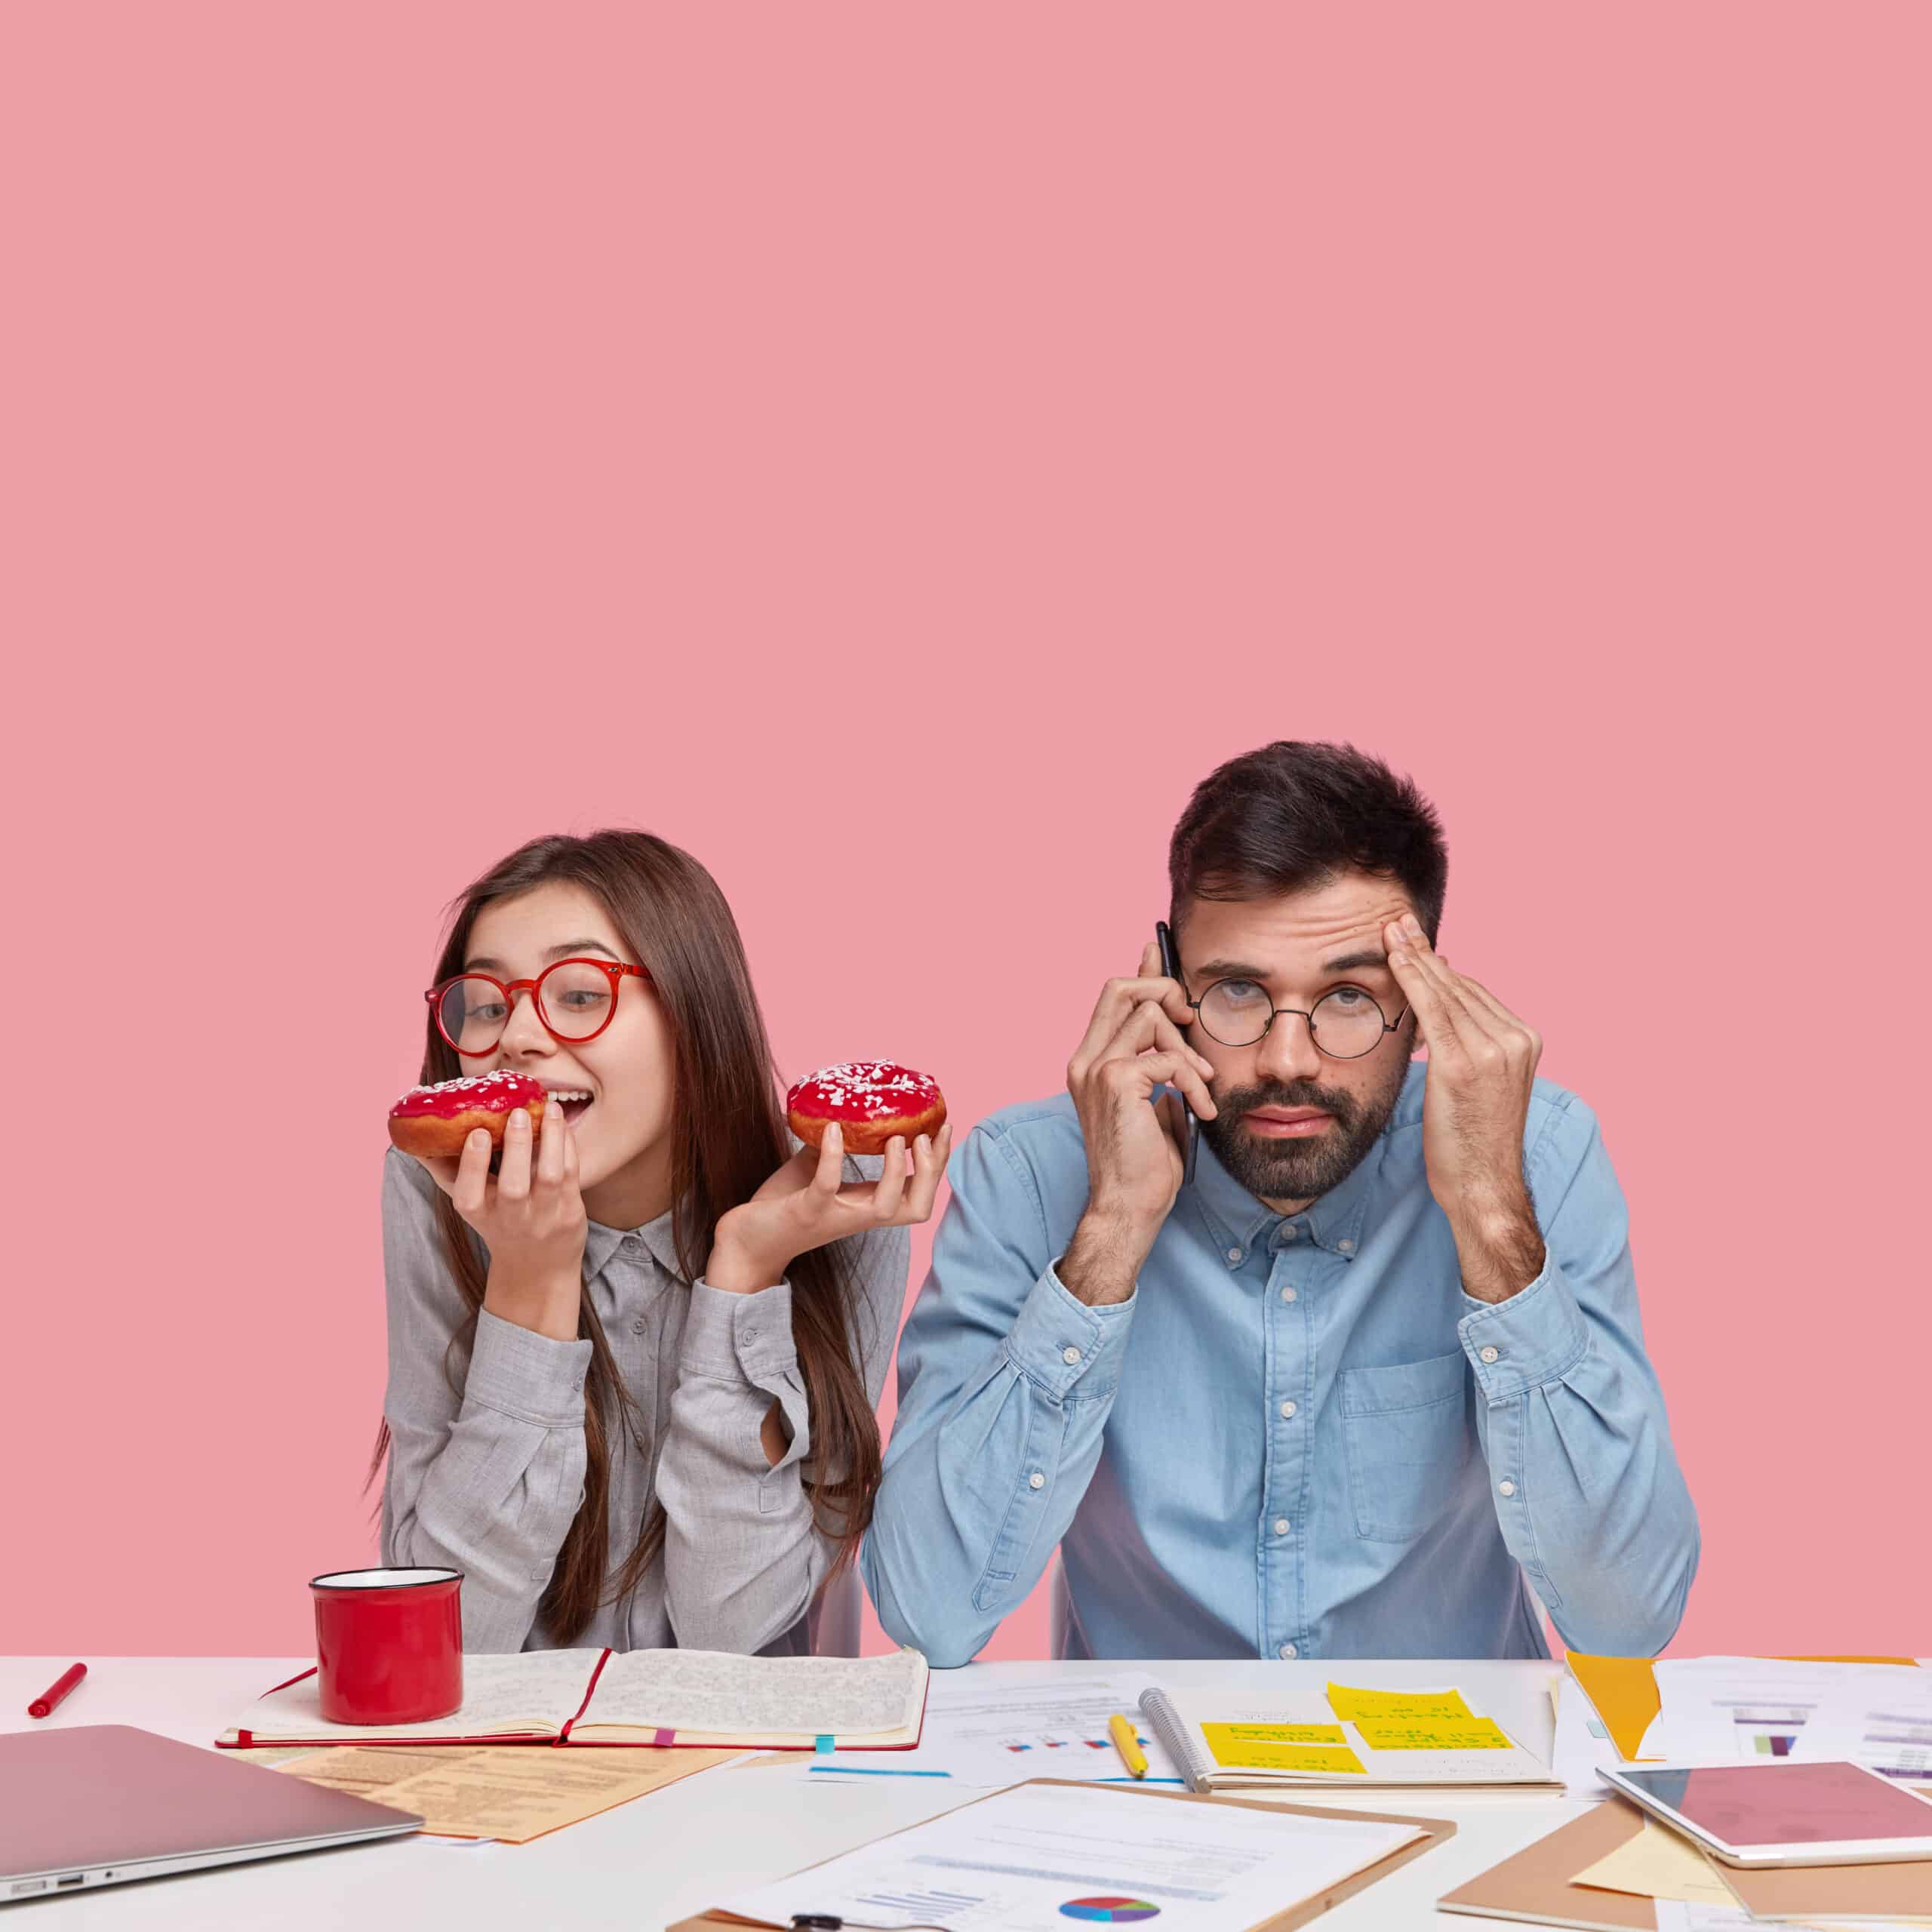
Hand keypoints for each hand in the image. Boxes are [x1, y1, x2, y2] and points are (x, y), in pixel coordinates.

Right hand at [412, 1102, 586, 1339]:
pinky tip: (561, 1123)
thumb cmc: (498, 1220)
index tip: (478, 1132)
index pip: (469, 1195)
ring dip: (551, 1138)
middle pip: (513, 1187)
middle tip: (517, 1112)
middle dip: (517, 1146)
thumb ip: (446, 1171)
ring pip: (549, 1176)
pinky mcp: (570, 1212)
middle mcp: (510, 1219)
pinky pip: (571, 1174)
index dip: (473, 1164)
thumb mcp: (471, 1202)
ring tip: (549, 1108)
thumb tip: (417, 1137)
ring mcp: (543, 1217)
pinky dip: (567, 1145)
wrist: (537, 1265)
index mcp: (478, 1214)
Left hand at [705, 1121, 952, 1293]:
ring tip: (895, 1138)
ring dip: (898, 1171)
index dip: (939, 1165)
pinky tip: (836, 1130)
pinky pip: (828, 1186)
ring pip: (887, 1207)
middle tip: (927, 1137)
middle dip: (932, 1172)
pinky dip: (835, 1157)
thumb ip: (833, 1149)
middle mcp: (859, 1216)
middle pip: (919, 1207)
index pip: (919, 1193)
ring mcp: (835, 1216)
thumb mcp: (814, 1172)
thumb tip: (844, 1112)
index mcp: (867, 1206)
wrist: (743, 1244)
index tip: (943, 1128)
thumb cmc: (781, 1208)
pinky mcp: (806, 1212)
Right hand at [1060, 940, 1219, 1306]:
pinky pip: (1169, 1056)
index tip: (1158, 951)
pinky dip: (1194, 1080)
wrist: (1128, 1206)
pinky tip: (1199, 1109)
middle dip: (1166, 991)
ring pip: (1150, 1014)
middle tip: (1193, 1023)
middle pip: (1121, 987)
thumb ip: (1159, 1067)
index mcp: (1090, 1062)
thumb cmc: (1143, 1166)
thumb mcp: (1155, 1104)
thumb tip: (1179, 1040)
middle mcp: (1085, 1059)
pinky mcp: (1115, 1081)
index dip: (1140, 971)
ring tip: (1203, 1086)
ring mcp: (1096, 1068)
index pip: (1112, 997)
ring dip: (1189, 1049)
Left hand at [1383, 911, 1546, 1301]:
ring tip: (1389, 932)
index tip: (1413, 939)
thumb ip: (1466, 1045)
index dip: (1439, 966)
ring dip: (1414, 957)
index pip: (1474, 992)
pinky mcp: (1464, 1064)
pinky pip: (1432, 1010)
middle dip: (1425, 952)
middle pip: (1460, 984)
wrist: (1484, 1187)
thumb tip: (1434, 1011)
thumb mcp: (1479, 1085)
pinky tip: (1392, 959)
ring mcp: (1494, 1051)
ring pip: (1446, 991)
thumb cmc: (1473, 1143)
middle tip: (1396, 922)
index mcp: (1524, 1041)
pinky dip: (1410, 979)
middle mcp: (1516, 1040)